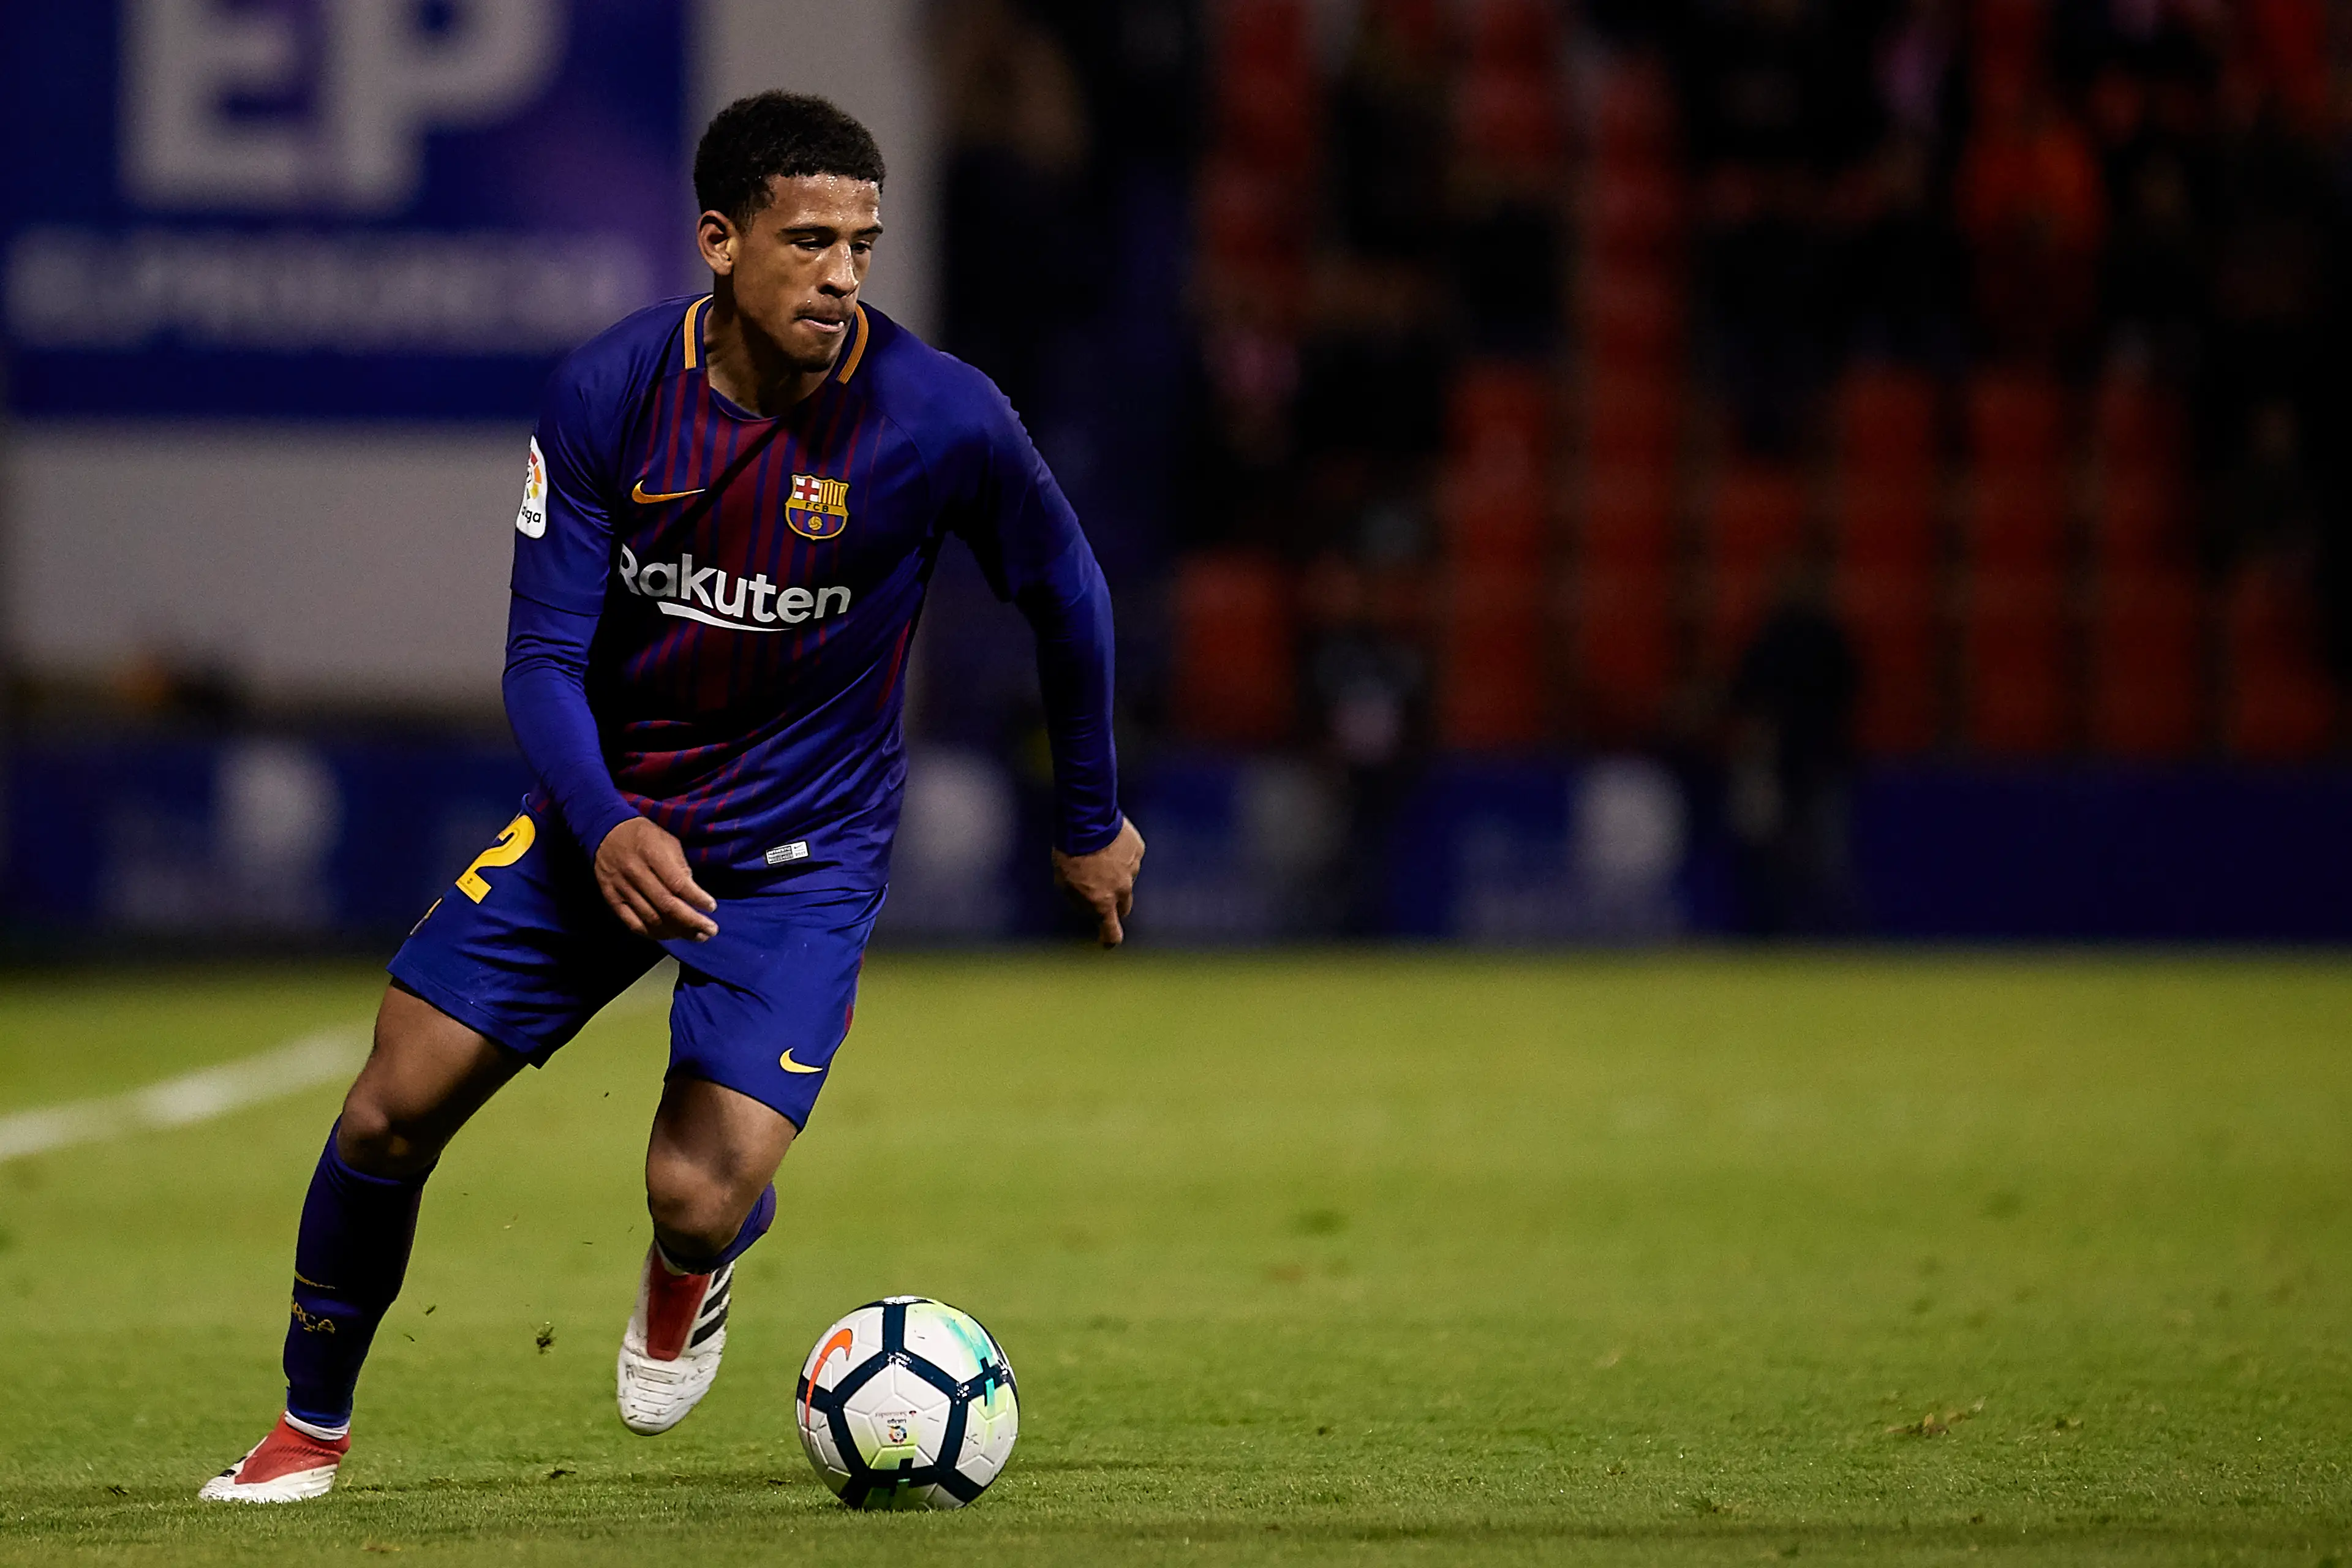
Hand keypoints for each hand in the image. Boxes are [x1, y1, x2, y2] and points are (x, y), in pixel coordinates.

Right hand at [595, 817, 718, 941]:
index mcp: (651, 853)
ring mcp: (621, 888)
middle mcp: (634, 872)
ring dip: (676, 931)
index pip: (677, 883)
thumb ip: (680, 866)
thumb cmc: (644, 836)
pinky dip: (653, 933)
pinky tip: (669, 935)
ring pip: (651, 918)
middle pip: (666, 905)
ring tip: (696, 936)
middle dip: (692, 921)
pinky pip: (633, 924)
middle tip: (710, 930)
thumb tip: (693, 893)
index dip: (696, 898)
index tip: (712, 907)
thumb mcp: (667, 841)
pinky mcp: (611, 900)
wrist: (605, 833)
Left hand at [1052, 817, 1144, 947]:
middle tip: (1101, 893)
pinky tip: (1108, 842)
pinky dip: (1121, 855)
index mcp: (1103, 901)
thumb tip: (1088, 906)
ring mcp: (1133, 869)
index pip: (1112, 931)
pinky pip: (1130, 858)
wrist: (1087, 820)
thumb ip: (1079, 899)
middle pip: (1124, 907)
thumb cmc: (1070, 852)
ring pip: (1126, 879)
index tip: (1107, 942)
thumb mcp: (1064, 883)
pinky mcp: (1137, 850)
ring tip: (1099, 856)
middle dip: (1114, 905)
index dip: (1109, 939)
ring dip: (1115, 874)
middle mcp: (1122, 889)